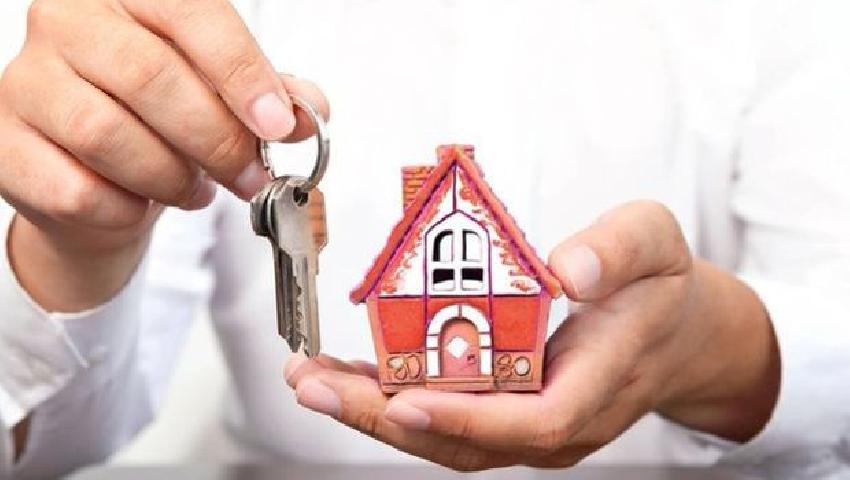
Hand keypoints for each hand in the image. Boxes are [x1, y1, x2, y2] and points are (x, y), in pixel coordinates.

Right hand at [0, 0, 328, 310]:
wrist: (92, 173)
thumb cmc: (158, 120)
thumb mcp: (220, 96)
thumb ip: (267, 97)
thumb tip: (309, 111)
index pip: (190, 13)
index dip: (241, 72)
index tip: (277, 125)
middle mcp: (66, 22)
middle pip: (148, 77)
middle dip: (216, 139)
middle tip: (250, 177)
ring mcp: (26, 80)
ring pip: (108, 135)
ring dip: (171, 177)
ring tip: (196, 190)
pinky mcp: (5, 144)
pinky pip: (76, 189)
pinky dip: (126, 209)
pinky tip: (141, 203)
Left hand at [285, 201, 779, 470]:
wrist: (679, 330)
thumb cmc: (663, 288)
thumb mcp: (656, 243)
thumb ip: (619, 249)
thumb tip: (568, 267)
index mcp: (598, 384)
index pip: (531, 422)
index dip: (466, 419)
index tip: (405, 402)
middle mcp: (557, 420)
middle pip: (464, 441)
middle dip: (384, 419)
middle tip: (316, 384)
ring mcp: (528, 419)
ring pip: (443, 434)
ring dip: (373, 410)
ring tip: (312, 377)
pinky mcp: (507, 407)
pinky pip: (444, 412)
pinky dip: (392, 395)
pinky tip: (350, 373)